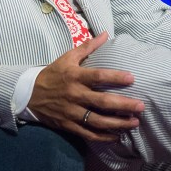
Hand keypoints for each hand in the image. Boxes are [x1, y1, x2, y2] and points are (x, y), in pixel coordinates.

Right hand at [28, 32, 144, 141]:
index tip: (132, 78)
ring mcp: (71, 112)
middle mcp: (74, 95)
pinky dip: (103, 137)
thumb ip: (87, 47)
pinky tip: (117, 136)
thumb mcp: (67, 58)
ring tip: (134, 122)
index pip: (98, 76)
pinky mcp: (68, 125)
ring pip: (97, 121)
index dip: (115, 77)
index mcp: (75, 76)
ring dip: (117, 123)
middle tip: (141, 106)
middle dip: (123, 105)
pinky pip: (88, 133)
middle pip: (102, 102)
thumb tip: (105, 34)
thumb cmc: (52, 74)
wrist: (29, 94)